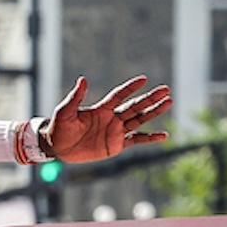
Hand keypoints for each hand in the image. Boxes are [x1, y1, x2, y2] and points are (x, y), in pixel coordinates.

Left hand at [40, 75, 171, 162]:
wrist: (58, 147)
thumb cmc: (59, 127)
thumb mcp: (64, 111)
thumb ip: (75, 98)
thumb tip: (82, 79)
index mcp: (101, 108)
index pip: (119, 95)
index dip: (130, 88)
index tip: (143, 79)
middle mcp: (112, 117)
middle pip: (135, 106)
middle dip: (150, 98)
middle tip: (165, 90)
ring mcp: (116, 131)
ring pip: (139, 120)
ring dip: (154, 112)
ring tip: (169, 102)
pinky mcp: (117, 144)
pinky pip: (137, 140)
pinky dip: (150, 138)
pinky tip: (163, 135)